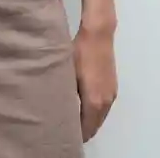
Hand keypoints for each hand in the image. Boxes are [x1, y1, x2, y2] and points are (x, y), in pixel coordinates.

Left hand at [73, 22, 117, 142]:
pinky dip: (96, 112)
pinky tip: (85, 107)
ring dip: (90, 120)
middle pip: (96, 124)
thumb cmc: (80, 52)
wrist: (98, 34)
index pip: (87, 127)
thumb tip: (56, 105)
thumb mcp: (68, 72)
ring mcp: (111, 93)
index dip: (77, 134)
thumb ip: (65, 92)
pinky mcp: (112, 85)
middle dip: (84, 130)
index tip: (64, 134)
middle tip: (67, 130)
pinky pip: (104, 106)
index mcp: (94, 101)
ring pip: (101, 116)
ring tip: (74, 120)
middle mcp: (106, 101)